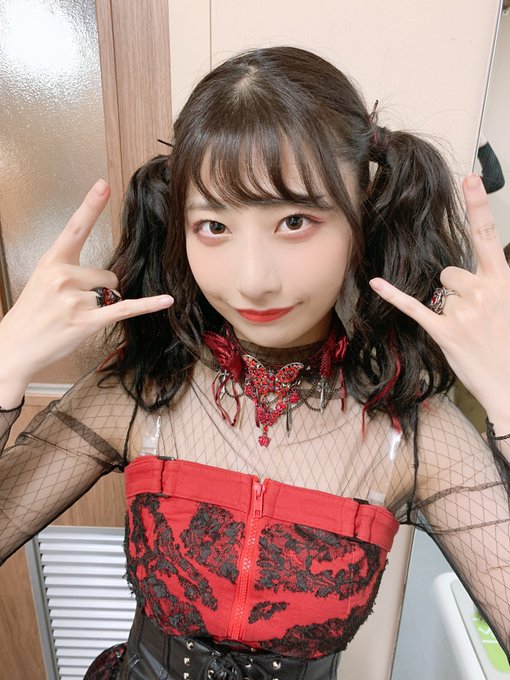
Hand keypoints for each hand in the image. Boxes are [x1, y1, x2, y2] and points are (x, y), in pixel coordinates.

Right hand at [0, 180, 173, 385]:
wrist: (15, 346)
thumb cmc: (32, 315)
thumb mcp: (43, 281)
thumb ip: (72, 271)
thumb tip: (108, 277)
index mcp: (52, 262)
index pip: (74, 228)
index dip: (91, 206)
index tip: (104, 185)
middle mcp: (64, 276)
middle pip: (108, 274)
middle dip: (102, 290)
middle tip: (75, 305)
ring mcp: (75, 299)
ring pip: (114, 293)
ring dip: (104, 306)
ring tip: (76, 317)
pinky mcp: (87, 321)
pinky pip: (125, 309)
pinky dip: (148, 305)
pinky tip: (166, 300)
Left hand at [369, 174, 509, 431]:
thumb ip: (493, 284)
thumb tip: (470, 275)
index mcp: (504, 282)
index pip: (489, 236)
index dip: (479, 206)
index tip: (469, 178)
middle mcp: (484, 291)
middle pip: (451, 270)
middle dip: (455, 288)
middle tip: (474, 316)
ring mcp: (463, 312)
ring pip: (439, 290)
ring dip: (447, 306)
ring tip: (467, 329)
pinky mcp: (444, 331)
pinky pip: (414, 306)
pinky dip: (394, 295)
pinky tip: (377, 283)